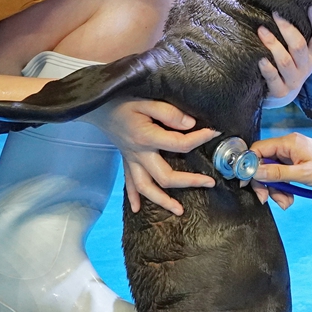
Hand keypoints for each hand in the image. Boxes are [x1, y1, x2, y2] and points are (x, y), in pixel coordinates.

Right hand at [82, 99, 220, 215]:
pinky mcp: (126, 162)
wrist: (97, 106)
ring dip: (162, 201)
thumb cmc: (123, 101)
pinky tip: (138, 209)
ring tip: (179, 210)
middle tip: (209, 182)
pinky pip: (129, 184)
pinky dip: (133, 197)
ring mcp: (131, 161)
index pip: (179, 144)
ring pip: (146, 188)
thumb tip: (190, 124)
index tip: (214, 132)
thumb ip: (169, 112)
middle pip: (165, 176)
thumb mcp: (147, 101)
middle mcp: (139, 154)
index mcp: (146, 137)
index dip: (199, 139)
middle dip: (189, 182)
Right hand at [248, 132, 311, 208]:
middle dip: (265, 183)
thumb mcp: (302, 174)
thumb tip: (255, 172)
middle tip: (267, 199)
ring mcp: (292, 154)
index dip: (250, 166)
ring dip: (275, 189)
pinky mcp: (296, 162)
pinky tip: (290, 197)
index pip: (258, 149)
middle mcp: (288, 146)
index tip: (249, 183)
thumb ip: (277, 173)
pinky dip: (283, 187)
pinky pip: (282, 175)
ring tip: (286, 202)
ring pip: (272, 172)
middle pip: (263, 163)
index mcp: (288, 142)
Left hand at [258, 7, 311, 108]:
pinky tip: (260, 59)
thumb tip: (283, 6)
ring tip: (261, 31)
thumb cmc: (286, 65)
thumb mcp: (296, 52)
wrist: (281, 96)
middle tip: (275, 14)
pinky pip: (274, 79)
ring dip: (273, 44)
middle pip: (300, 46)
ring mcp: (294, 80)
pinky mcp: (280, 92)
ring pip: (285, 61)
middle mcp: (306, 67)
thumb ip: (295, 34)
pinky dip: (267, 68)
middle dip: (287, 29)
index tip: (311, 7)